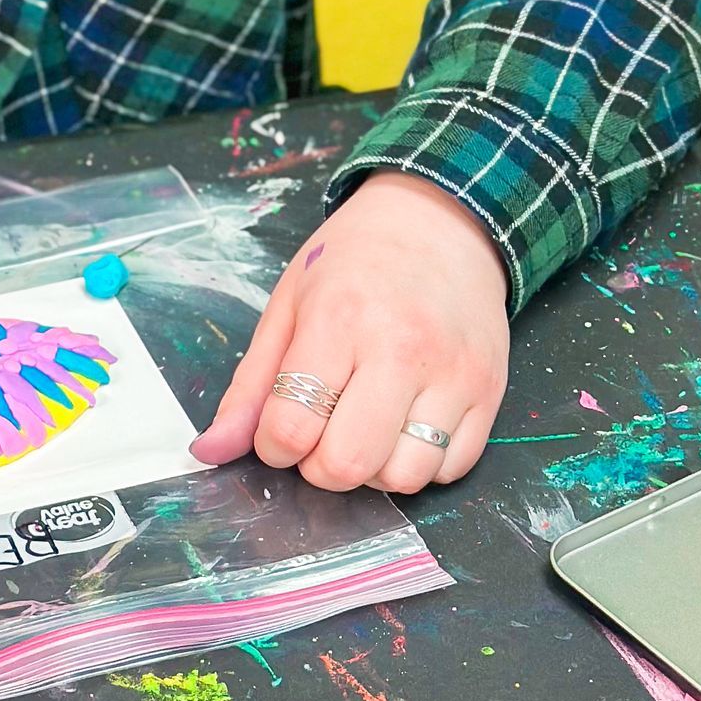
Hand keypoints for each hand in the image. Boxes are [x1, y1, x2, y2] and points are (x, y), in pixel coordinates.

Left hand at [189, 172, 509, 493]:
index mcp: (338, 320)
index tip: (279, 430)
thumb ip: (251, 385)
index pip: (292, 427)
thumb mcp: (289, 305)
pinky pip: (452, 468)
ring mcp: (454, 374)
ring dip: (374, 471)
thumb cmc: (354, 260)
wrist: (441, 222)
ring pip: (404, 478)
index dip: (273, 446)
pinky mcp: (491, 391)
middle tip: (320, 435)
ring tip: (364, 429)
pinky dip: (421, 464)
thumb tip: (209, 451)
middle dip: (320, 468)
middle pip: (348, 464)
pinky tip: (404, 426)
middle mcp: (402, 349)